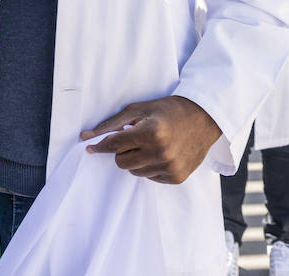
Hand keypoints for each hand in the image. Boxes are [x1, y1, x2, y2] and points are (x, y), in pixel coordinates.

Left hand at [80, 96, 220, 183]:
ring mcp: (170, 167)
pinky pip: (150, 177)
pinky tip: (161, 153)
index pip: (114, 145)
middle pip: (121, 162)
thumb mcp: (138, 109)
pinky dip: (150, 166)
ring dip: (136, 159)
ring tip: (149, 144)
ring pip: (134, 172)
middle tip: (133, 138)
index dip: (101, 146)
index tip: (91, 147)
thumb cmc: (167, 110)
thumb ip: (111, 124)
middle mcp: (161, 152)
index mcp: (150, 132)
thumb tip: (85, 137)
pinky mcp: (177, 177)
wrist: (203, 118)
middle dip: (122, 151)